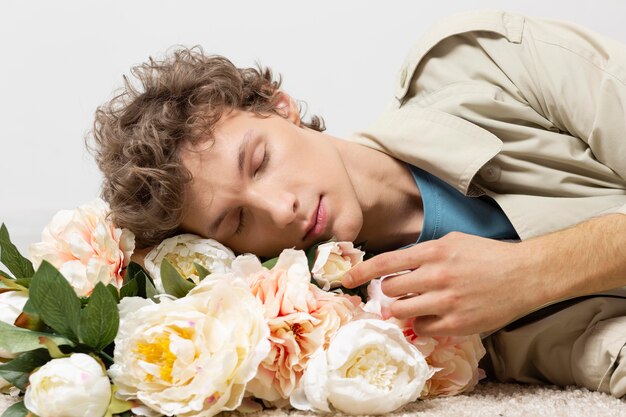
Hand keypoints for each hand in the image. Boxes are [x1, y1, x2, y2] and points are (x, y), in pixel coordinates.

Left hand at [342, 232, 541, 335]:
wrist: (526, 275)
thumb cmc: (488, 256)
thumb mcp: (453, 241)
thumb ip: (423, 253)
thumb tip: (395, 267)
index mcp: (435, 251)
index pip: (386, 262)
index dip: (361, 272)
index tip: (345, 279)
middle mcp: (437, 275)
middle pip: (390, 289)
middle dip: (390, 291)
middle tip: (403, 290)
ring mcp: (446, 301)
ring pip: (401, 310)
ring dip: (402, 308)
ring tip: (418, 302)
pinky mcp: (457, 323)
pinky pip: (421, 328)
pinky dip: (422, 323)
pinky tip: (436, 314)